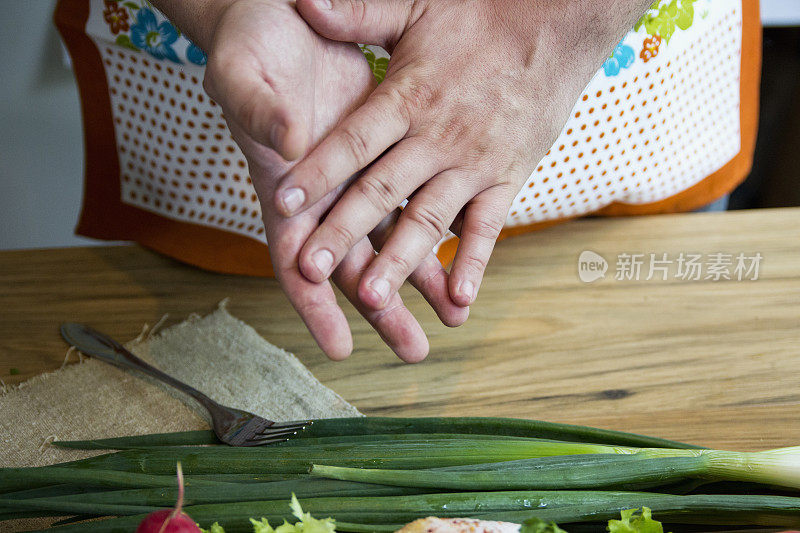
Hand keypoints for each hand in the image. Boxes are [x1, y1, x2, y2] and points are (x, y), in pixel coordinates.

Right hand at [199, 0, 467, 361]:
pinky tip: (467, 255)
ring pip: (393, 239)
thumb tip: (286, 143)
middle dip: (383, 310)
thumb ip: (259, 108)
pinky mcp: (391, 151)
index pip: (294, 259)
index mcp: (282, 186)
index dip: (314, 304)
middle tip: (415, 352)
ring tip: (454, 317)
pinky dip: (442, 227)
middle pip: (352, 266)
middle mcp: (324, 194)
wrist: (282, 15)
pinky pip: (418, 197)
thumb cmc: (252, 44)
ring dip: (422, 279)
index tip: (339, 347)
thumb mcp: (243, 71)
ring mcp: (358, 176)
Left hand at [274, 0, 648, 307]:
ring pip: (428, 219)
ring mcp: (473, 162)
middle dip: (343, 232)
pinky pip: (488, 227)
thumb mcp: (413, 6)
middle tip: (311, 270)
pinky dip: (474, 262)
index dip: (317, 171)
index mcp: (406, 97)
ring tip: (373, 298)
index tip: (283, 202)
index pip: (353, 141)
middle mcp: (436, 136)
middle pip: (381, 191)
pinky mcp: (506, 178)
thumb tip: (302, 0)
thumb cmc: (478, 16)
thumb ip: (357, 12)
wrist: (555, 23)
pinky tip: (457, 299)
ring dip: (401, 261)